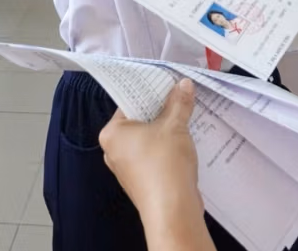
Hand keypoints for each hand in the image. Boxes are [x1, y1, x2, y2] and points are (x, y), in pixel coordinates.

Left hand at [100, 79, 201, 221]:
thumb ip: (179, 103)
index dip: (150, 93)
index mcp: (112, 133)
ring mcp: (127, 169)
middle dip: (161, 112)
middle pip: (139, 121)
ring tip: (185, 119)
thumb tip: (184, 85)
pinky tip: (184, 144)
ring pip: (148, 140)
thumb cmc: (164, 164)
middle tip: (180, 99)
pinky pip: (154, 157)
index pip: (129, 103)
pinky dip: (167, 149)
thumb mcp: (174, 126)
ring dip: (166, 131)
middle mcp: (114, 151)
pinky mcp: (142, 182)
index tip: (168, 85)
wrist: (173, 211)